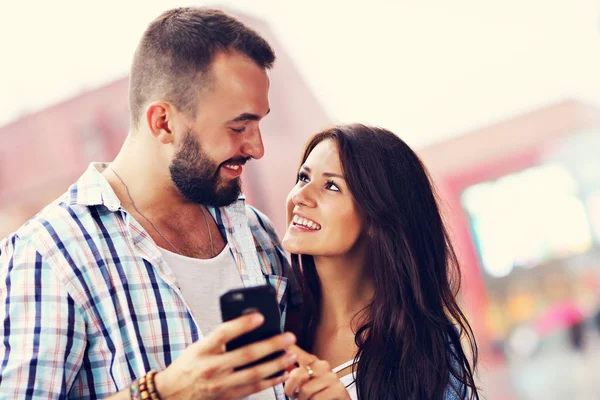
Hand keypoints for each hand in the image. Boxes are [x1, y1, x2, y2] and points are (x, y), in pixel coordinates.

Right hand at [153, 313, 297, 399]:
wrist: (170, 395)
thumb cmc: (187, 366)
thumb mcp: (198, 348)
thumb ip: (219, 339)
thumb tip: (247, 327)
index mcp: (202, 350)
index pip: (223, 333)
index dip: (242, 324)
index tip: (260, 316)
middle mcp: (211, 368)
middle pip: (245, 354)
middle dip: (271, 345)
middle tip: (289, 337)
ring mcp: (220, 384)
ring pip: (254, 374)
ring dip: (276, 364)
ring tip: (291, 355)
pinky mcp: (227, 396)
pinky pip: (253, 388)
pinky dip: (270, 381)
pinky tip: (282, 373)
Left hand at [284, 347, 350, 399]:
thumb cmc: (318, 396)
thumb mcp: (304, 384)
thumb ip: (294, 374)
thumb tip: (284, 361)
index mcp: (313, 362)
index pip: (297, 353)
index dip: (288, 349)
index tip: (283, 347)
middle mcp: (323, 366)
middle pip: (297, 374)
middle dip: (290, 389)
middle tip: (295, 395)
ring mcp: (332, 377)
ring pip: (305, 389)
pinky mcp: (339, 389)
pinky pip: (316, 398)